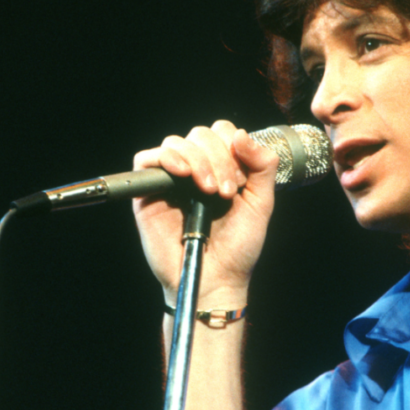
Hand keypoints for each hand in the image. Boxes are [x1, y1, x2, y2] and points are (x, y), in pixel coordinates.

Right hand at [132, 120, 278, 305]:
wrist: (217, 278)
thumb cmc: (239, 246)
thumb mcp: (261, 202)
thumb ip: (262, 166)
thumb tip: (241, 134)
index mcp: (222, 166)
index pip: (222, 131)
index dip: (233, 147)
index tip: (241, 181)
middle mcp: (195, 168)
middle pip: (201, 134)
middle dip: (219, 158)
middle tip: (226, 192)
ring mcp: (171, 179)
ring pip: (177, 143)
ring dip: (198, 161)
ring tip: (209, 192)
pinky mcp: (148, 192)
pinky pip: (147, 159)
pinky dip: (167, 159)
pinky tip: (184, 175)